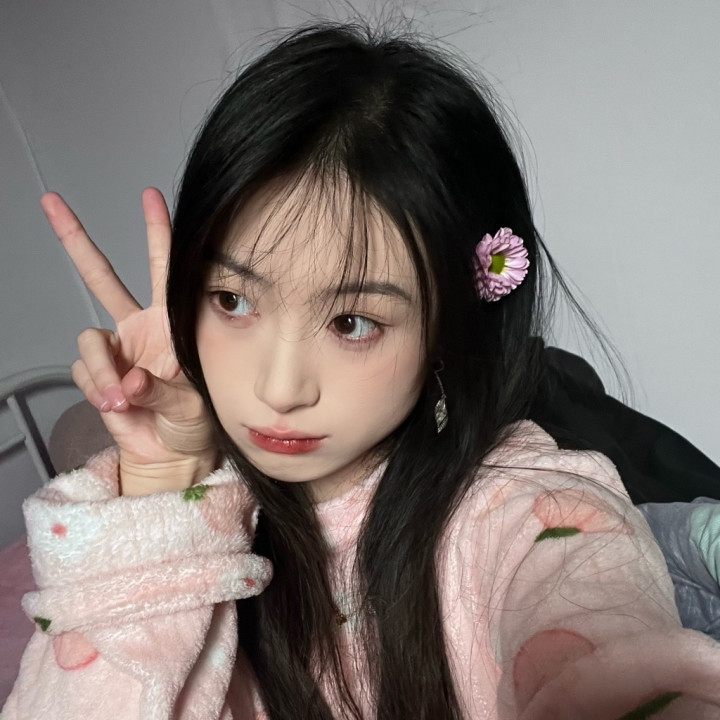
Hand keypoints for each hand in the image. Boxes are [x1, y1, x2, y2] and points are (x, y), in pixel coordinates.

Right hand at [41, 188, 215, 492]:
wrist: (171, 452)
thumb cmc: (195, 421)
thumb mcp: (195, 403)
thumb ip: (165, 390)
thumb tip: (132, 380)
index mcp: (172, 322)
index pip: (165, 271)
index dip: (159, 234)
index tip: (151, 197)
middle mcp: (140, 328)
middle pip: (103, 277)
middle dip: (78, 241)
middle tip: (53, 203)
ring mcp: (115, 350)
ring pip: (88, 339)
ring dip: (104, 371)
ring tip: (125, 397)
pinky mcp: (97, 374)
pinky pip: (83, 372)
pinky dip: (98, 389)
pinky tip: (119, 405)